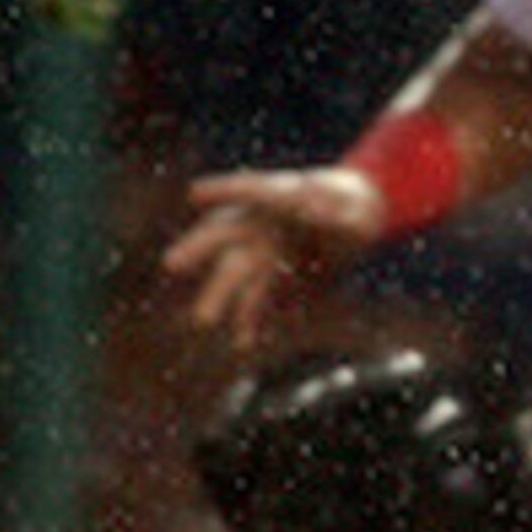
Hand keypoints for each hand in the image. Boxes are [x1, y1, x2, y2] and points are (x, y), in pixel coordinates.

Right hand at [164, 165, 390, 347]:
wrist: (359, 219)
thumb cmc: (351, 205)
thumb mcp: (353, 211)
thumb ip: (333, 218)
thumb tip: (312, 213)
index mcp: (279, 196)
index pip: (250, 190)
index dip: (223, 190)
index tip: (194, 192)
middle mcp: (262, 225)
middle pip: (226, 236)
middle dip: (199, 248)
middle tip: (173, 263)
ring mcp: (266, 253)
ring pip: (238, 273)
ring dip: (221, 295)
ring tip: (202, 320)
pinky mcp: (277, 280)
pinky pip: (260, 301)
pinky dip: (251, 320)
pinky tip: (243, 342)